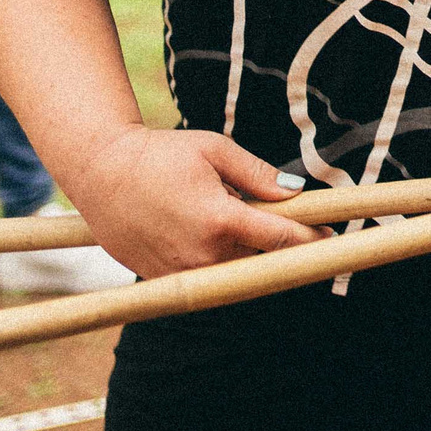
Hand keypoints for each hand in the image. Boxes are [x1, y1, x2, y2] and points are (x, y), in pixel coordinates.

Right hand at [68, 126, 329, 279]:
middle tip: (293, 227)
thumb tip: (296, 192)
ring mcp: (181, 272)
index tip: (330, 235)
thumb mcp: (215, 150)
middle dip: (279, 247)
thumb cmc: (160, 154)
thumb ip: (258, 175)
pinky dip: (218, 262)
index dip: (310, 238)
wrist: (100, 172)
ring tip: (236, 222)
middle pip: (261, 261)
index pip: (281, 239)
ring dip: (247, 255)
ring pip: (234, 273)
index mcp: (220, 220)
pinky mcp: (163, 281)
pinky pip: (205, 279)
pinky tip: (212, 236)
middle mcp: (202, 255)